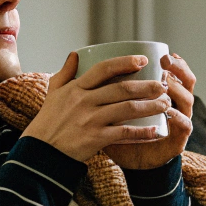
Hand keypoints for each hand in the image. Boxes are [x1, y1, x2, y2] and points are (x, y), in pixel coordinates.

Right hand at [22, 53, 171, 162]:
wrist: (41, 152)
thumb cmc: (48, 121)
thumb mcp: (53, 93)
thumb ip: (65, 72)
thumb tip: (75, 54)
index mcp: (76, 88)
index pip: (103, 69)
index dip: (125, 62)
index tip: (143, 60)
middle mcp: (84, 101)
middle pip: (122, 89)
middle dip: (147, 86)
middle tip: (163, 85)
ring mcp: (91, 120)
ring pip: (127, 109)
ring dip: (150, 106)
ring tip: (165, 104)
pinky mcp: (96, 138)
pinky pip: (124, 133)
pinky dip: (142, 132)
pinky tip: (156, 131)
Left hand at [105, 53, 195, 169]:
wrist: (132, 163)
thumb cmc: (120, 133)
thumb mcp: (110, 108)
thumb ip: (99, 87)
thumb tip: (76, 58)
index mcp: (161, 94)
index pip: (175, 72)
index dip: (174, 62)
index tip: (162, 54)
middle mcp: (174, 104)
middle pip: (186, 81)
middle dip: (178, 70)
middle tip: (165, 62)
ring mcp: (178, 121)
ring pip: (187, 99)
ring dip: (177, 90)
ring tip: (165, 84)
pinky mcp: (179, 139)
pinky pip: (184, 124)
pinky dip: (178, 117)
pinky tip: (169, 111)